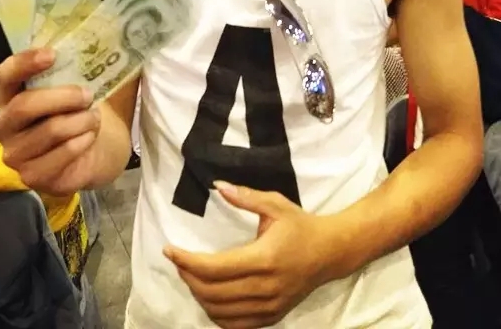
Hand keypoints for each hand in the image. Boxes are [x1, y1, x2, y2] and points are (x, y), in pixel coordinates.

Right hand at [0, 49, 103, 195]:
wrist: (87, 150)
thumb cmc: (73, 111)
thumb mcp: (69, 87)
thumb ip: (70, 68)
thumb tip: (93, 38)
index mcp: (9, 96)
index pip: (6, 75)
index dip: (25, 63)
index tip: (52, 55)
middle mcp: (5, 126)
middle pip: (25, 106)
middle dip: (62, 97)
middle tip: (88, 95)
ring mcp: (15, 154)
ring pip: (50, 130)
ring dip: (81, 120)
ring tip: (94, 117)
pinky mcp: (32, 177)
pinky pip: (63, 154)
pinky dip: (83, 141)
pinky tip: (90, 136)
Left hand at [164, 182, 339, 328]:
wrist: (331, 252)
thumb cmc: (300, 225)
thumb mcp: (275, 204)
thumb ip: (245, 196)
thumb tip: (218, 185)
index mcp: (264, 259)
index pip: (215, 267)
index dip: (187, 261)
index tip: (170, 249)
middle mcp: (265, 287)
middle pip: (212, 292)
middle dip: (188, 276)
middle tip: (177, 260)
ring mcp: (269, 307)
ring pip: (220, 312)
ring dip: (198, 295)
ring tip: (190, 275)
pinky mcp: (272, 317)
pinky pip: (235, 325)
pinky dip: (215, 314)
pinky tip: (208, 296)